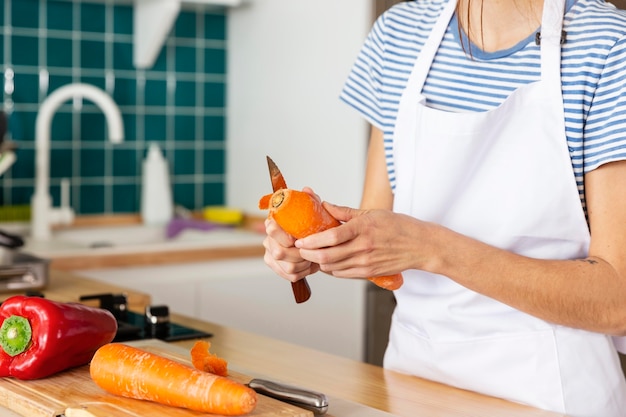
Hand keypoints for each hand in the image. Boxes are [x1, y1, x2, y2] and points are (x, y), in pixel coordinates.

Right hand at [262, 188, 320, 281]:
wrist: (310, 243)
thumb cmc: (309, 226)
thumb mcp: (312, 211)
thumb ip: (310, 201)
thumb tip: (307, 190)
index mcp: (273, 225)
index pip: (271, 229)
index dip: (283, 235)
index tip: (295, 238)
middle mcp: (268, 241)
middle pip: (279, 252)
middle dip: (299, 253)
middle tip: (310, 251)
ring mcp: (270, 256)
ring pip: (288, 266)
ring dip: (304, 263)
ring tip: (312, 257)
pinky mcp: (276, 268)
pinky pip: (290, 275)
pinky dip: (303, 272)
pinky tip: (308, 265)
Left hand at [294, 203, 419, 278]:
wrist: (420, 246)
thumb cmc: (398, 226)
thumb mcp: (372, 213)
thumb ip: (345, 212)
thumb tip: (325, 205)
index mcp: (363, 229)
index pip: (331, 237)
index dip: (312, 241)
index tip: (301, 240)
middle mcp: (363, 247)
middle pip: (327, 256)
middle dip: (308, 254)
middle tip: (301, 249)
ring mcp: (366, 262)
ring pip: (332, 268)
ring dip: (318, 263)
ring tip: (311, 254)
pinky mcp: (368, 273)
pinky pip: (342, 274)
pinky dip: (331, 269)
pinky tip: (327, 262)